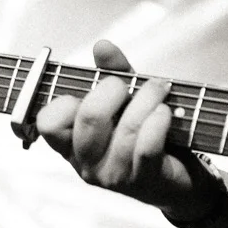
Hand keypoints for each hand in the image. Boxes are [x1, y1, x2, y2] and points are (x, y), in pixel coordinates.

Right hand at [34, 41, 220, 220]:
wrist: (180, 179)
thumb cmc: (143, 135)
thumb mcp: (125, 101)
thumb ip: (112, 73)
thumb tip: (102, 46)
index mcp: (71, 144)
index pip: (48, 123)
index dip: (66, 100)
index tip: (89, 90)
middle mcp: (86, 164)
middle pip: (89, 119)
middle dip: (113, 89)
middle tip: (127, 84)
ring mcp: (113, 177)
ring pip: (125, 130)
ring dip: (147, 99)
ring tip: (160, 89)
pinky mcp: (143, 182)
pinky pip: (147, 147)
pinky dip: (159, 121)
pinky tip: (166, 112)